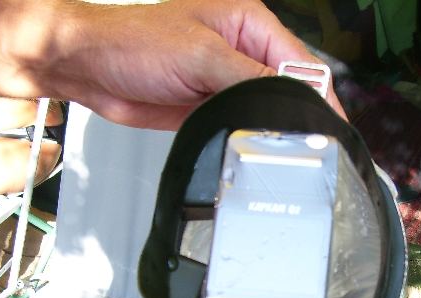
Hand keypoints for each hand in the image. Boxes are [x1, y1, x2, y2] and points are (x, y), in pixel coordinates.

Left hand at [0, 0, 343, 129]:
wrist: (88, 67)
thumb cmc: (131, 40)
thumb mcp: (201, 55)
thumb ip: (252, 78)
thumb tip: (291, 101)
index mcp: (250, 24)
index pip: (302, 64)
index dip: (320, 97)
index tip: (332, 126)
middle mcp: (243, 50)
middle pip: (289, 88)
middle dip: (300, 115)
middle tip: (312, 145)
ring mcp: (227, 80)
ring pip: (267, 109)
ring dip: (275, 128)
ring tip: (288, 150)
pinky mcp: (212, 104)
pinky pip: (242, 122)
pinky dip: (251, 136)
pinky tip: (258, 148)